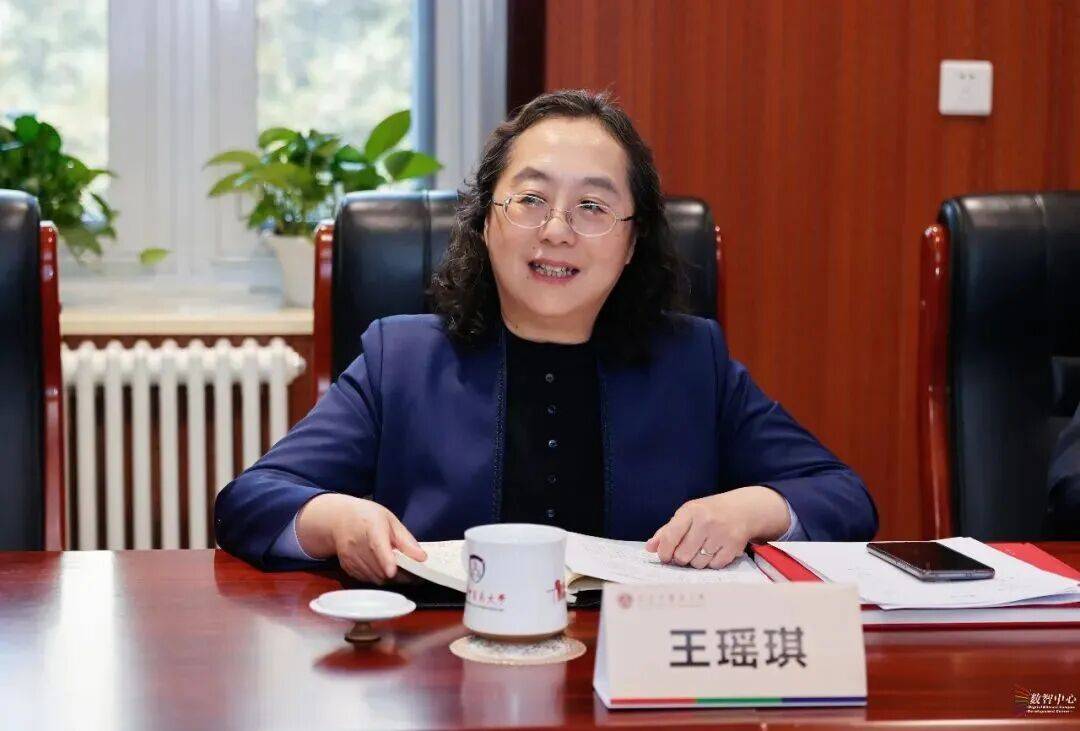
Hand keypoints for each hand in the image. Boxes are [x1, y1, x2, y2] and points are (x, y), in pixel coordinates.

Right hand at [296, 494, 426, 583]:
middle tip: (415, 575)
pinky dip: (379, 578)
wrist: (339, 519)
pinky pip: (368, 580)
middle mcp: (357, 544)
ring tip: (401, 570)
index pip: (377, 546)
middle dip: (400, 575)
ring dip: (391, 578)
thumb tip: (421, 557)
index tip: (393, 571)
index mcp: (371, 527)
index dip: (385, 560)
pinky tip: (383, 568)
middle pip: (379, 568)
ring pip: (375, 578)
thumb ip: (406, 540)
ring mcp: (350, 558)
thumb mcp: (390, 520)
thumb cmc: (367, 516)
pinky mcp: (348, 568)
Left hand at [643, 486, 789, 568]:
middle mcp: (706, 522)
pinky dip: (712, 563)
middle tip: (684, 554)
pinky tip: (714, 551)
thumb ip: (667, 531)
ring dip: (696, 562)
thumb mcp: (687, 514)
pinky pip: (714, 566)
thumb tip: (650, 548)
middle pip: (683, 555)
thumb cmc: (709, 513)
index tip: (664, 556)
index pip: (669, 537)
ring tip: (700, 550)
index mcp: (691, 511)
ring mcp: (721, 534)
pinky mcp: (734, 546)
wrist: (743, 509)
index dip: (664, 552)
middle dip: (680, 559)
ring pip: (698, 564)